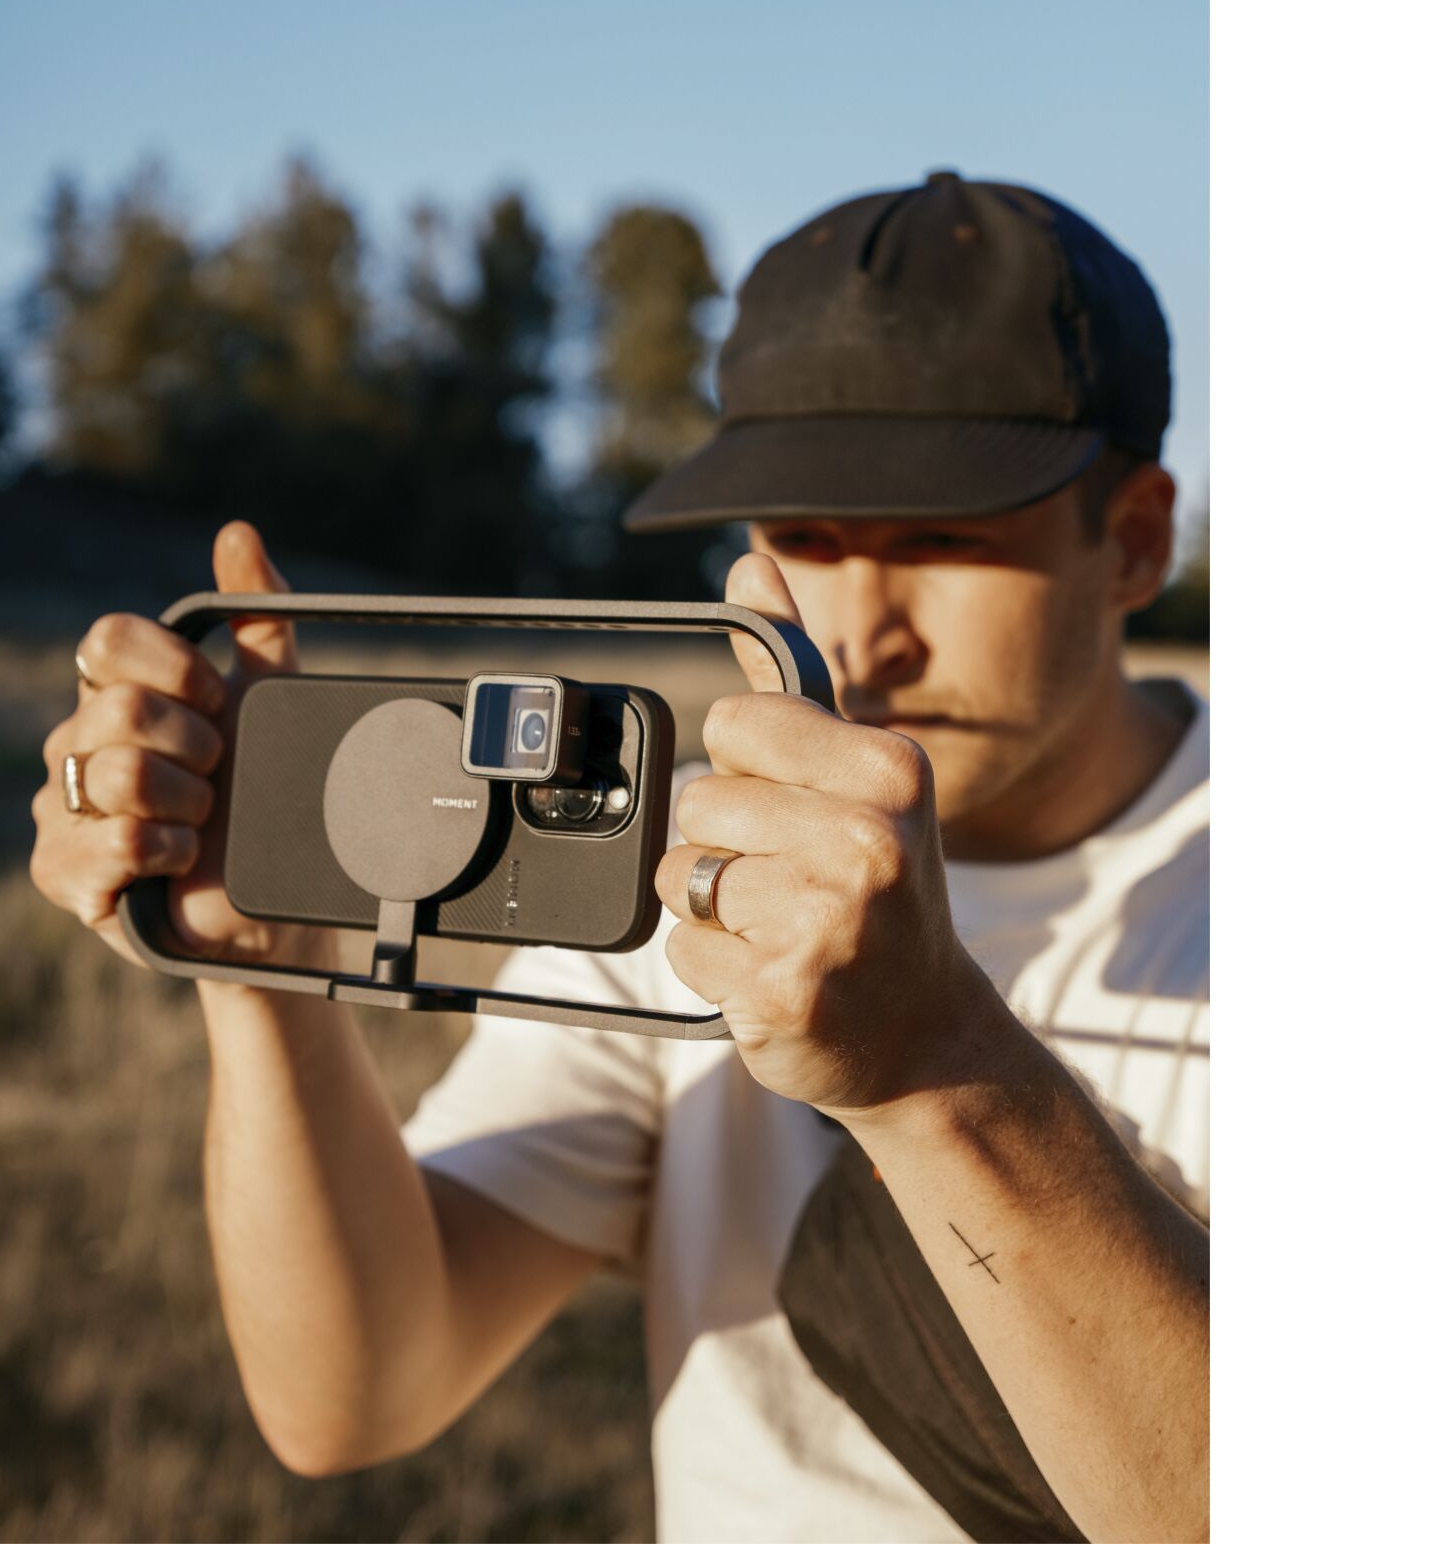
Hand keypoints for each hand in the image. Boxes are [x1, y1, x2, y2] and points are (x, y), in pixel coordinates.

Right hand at [30, 519, 325, 970]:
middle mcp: (72, 742)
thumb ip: (257, 614)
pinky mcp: (59, 871)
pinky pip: (114, 841)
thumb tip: (236, 533)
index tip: (221, 702)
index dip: (174, 668)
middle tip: (220, 773)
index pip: (107, 639)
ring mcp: (57, 807)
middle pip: (119, 708)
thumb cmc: (264, 795)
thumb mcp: (275, 697)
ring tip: (205, 822)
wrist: (273, 904)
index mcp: (112, 691)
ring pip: (117, 774)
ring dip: (187, 802)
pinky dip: (169, 850)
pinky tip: (183, 861)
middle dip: (195, 743)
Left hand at [654, 554, 987, 1112]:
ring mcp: (829, 923)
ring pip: (681, 877)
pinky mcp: (783, 992)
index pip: (732, 723)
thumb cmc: (879, 887)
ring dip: (715, 907)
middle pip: (697, 803)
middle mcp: (870, 841)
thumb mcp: (859, 774)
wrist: (924, 1035)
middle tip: (794, 879)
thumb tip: (750, 568)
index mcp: (888, 770)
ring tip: (783, 926)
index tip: (798, 807)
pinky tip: (775, 973)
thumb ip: (793, 673)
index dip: (747, 769)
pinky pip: (684, 949)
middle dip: (725, 843)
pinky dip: (714, 967)